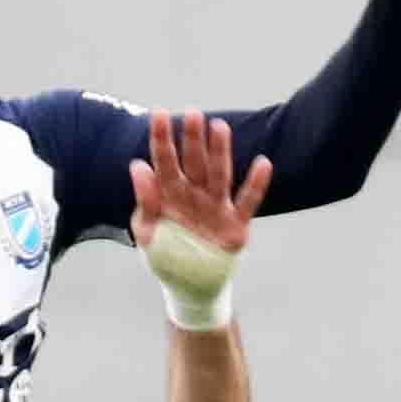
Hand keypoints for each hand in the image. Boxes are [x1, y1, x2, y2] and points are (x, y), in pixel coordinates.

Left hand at [129, 109, 271, 259]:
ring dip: (219, 152)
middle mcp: (195, 194)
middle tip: (193, 114)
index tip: (159, 114)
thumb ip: (145, 202)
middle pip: (194, 162)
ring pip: (219, 174)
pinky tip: (263, 163)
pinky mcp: (236, 225)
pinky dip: (255, 185)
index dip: (162, 139)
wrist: (189, 287)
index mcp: (170, 194)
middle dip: (193, 140)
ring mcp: (216, 207)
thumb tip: (137, 166)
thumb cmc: (166, 255)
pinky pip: (248, 202)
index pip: (164, 162)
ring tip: (219, 127)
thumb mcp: (147, 233)